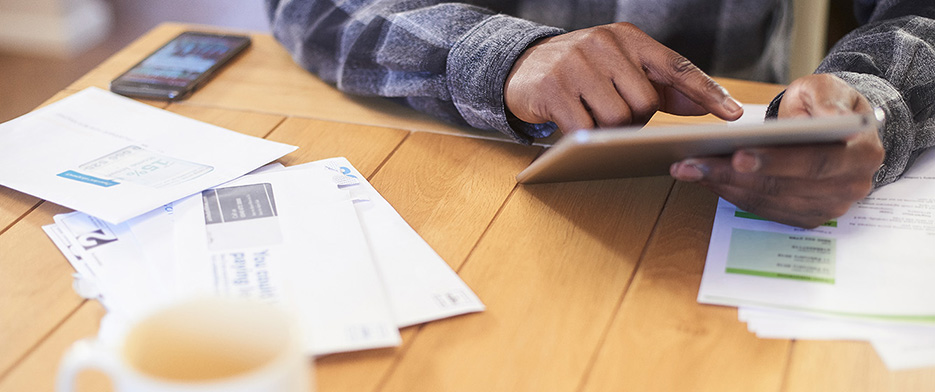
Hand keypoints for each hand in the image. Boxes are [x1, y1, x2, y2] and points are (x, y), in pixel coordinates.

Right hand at [504, 22, 742, 132]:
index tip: (734, 113)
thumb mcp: (621, 69)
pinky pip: (585, 128)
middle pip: (645, 102)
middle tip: (615, 115)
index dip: (706, 91)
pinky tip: (573, 123)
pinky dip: (585, 136)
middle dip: (635, 119)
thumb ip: (663, 86)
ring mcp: (575, 64)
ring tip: (592, 118)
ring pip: (618, 118)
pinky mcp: (553, 88)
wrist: (521, 68)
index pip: (675, 65)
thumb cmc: (581, 73)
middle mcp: (603, 43)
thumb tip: (708, 106)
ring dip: (609, 129)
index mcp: (627, 37)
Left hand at [670, 74, 883, 227]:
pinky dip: (731, 195)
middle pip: (784, 186)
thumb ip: (824, 100)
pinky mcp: (807, 216)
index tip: (737, 155)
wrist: (835, 127)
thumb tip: (826, 120)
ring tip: (687, 169)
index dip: (776, 161)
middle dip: (733, 175)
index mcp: (863, 153)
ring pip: (769, 201)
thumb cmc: (827, 104)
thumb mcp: (827, 88)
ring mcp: (829, 206)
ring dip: (724, 186)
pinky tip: (704, 178)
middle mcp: (850, 186)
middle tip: (693, 163)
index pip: (816, 162)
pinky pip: (763, 210)